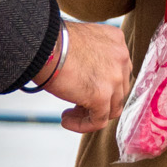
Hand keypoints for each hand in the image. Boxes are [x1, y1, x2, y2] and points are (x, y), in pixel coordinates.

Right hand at [37, 19, 131, 133]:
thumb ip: (93, 56)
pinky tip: (65, 120)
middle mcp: (121, 58)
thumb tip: (87, 76)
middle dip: (99, 101)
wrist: (44, 44)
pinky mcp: (102, 95)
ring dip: (90, 114)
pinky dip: (83, 125)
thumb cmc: (53, 41)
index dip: (104, 85)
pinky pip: (98, 121)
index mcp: (117, 41)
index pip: (119, 71)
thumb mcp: (82, 42)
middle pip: (118, 91)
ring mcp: (114, 78)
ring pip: (111, 108)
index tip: (84, 89)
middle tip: (76, 104)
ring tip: (69, 114)